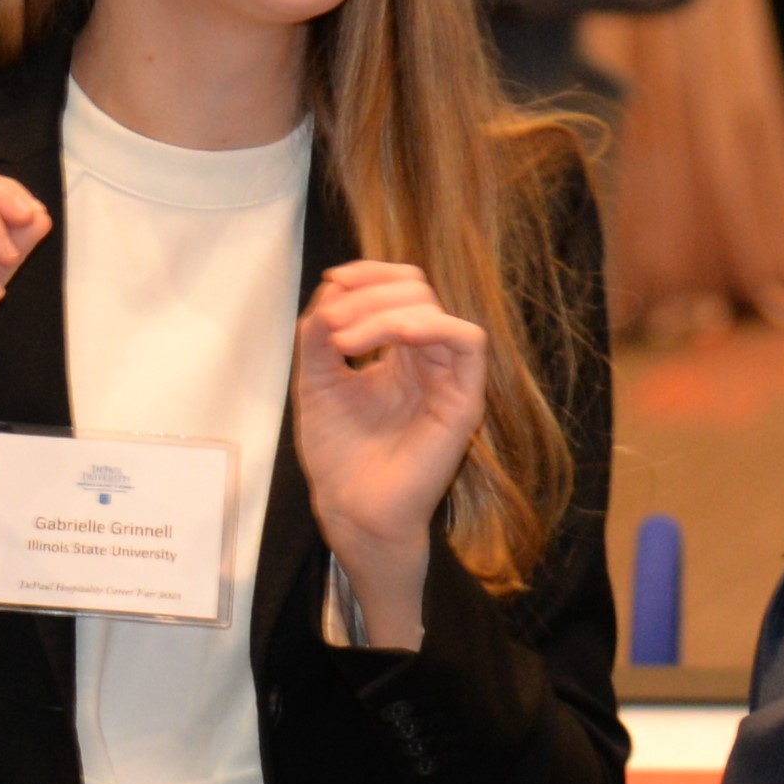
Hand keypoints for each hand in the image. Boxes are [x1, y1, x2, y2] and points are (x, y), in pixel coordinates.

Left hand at [294, 259, 488, 640]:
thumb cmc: (338, 455)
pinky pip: (467, 341)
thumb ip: (320, 332)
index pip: (401, 288)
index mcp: (398, 352)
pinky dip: (429, 326)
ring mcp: (447, 378)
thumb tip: (334, 285)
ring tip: (343, 341)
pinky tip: (391, 337)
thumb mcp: (316, 378)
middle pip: (416, 290)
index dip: (370, 273)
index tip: (332, 283)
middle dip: (368, 294)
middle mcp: (426, 359)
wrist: (351, 509)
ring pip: (434, 310)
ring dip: (383, 312)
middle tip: (330, 326)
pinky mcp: (464, 400)